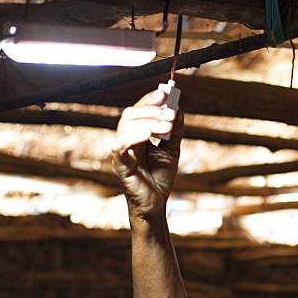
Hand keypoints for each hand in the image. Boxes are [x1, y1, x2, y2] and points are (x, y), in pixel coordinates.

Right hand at [111, 89, 184, 219]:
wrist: (156, 203)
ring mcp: (122, 152)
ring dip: (147, 122)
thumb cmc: (160, 177)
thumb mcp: (172, 149)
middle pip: (131, 115)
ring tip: (167, 127)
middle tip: (171, 115)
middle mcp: (127, 140)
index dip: (149, 100)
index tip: (163, 93)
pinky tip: (147, 135)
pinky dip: (132, 137)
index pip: (139, 110)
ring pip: (125, 127)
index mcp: (137, 134)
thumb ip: (174, 130)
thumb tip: (178, 109)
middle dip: (151, 111)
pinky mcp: (121, 165)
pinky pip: (119, 147)